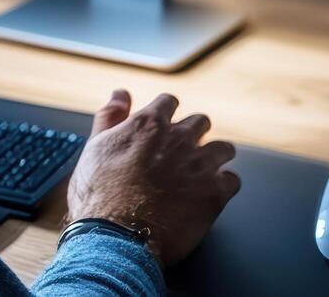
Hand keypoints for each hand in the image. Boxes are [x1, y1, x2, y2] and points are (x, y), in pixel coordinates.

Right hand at [66, 89, 239, 266]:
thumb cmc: (99, 195)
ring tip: (204, 172)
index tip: (165, 125)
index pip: (169, 102)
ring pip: (224, 149)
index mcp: (149, 124)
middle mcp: (179, 138)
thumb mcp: (96, 147)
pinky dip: (223, 186)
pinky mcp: (215, 193)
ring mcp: (200, 165)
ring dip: (215, 157)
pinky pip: (232, 180)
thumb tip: (120, 93)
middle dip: (194, 133)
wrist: (115, 237)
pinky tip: (211, 195)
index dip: (167, 113)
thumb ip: (110, 116)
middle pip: (201, 122)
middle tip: (183, 152)